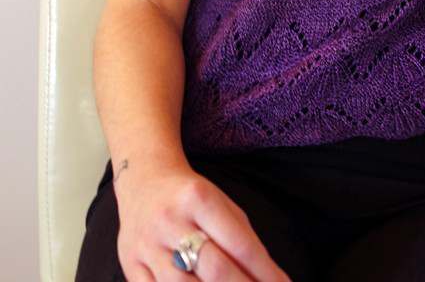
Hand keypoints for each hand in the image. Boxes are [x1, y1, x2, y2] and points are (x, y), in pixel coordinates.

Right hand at [114, 160, 291, 280]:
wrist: (143, 181)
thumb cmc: (192, 197)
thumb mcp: (221, 204)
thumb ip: (242, 238)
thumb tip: (267, 277)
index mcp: (200, 199)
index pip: (240, 244)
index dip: (264, 272)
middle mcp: (171, 221)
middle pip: (214, 269)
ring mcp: (147, 246)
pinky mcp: (129, 266)